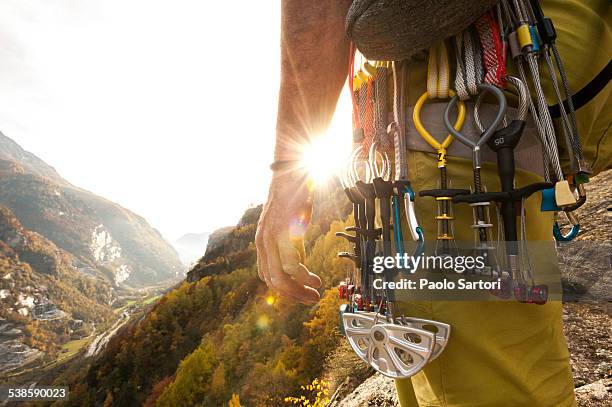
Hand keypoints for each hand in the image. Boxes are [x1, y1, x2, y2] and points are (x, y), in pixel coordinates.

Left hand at [256, 170, 321, 302]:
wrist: (292, 171)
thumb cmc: (295, 197)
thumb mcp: (292, 227)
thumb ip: (293, 246)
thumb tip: (301, 266)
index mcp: (263, 242)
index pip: (267, 275)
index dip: (285, 290)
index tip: (302, 294)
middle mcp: (263, 242)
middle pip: (273, 281)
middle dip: (293, 295)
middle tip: (312, 299)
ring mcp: (271, 238)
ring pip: (280, 277)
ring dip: (298, 290)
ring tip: (315, 293)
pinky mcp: (282, 231)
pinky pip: (290, 264)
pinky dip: (303, 277)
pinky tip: (314, 279)